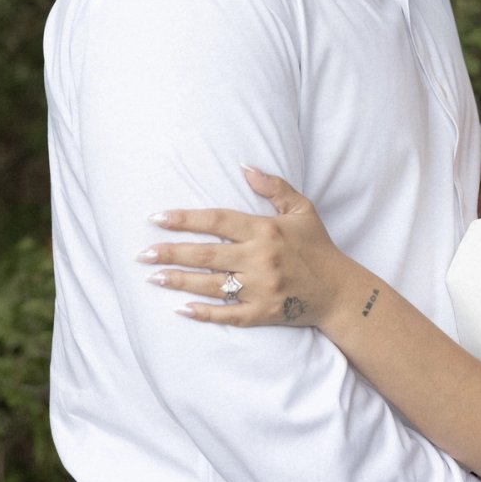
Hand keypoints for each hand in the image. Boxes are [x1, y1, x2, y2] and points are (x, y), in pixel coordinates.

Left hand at [137, 166, 340, 326]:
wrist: (338, 291)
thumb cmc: (317, 246)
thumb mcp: (302, 209)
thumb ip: (273, 187)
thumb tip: (244, 166)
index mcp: (266, 230)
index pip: (217, 221)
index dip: (186, 219)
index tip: (158, 218)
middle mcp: (260, 259)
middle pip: (206, 255)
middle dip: (171, 253)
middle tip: (142, 253)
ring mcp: (260, 289)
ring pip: (211, 285)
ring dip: (179, 281)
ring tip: (153, 277)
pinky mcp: (262, 314)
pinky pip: (227, 316)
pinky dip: (203, 314)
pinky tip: (180, 309)